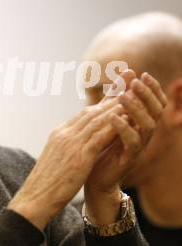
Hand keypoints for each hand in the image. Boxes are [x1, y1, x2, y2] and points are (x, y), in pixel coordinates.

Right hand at [8, 97, 124, 229]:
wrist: (36, 196)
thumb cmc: (46, 183)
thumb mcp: (56, 158)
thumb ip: (67, 147)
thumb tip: (76, 144)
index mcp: (58, 134)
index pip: (82, 115)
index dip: (99, 105)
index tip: (113, 97)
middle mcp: (64, 134)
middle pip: (90, 112)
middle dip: (109, 100)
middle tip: (125, 88)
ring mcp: (71, 144)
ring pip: (96, 121)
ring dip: (115, 109)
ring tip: (131, 99)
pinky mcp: (79, 157)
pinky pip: (99, 138)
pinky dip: (113, 127)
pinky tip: (125, 120)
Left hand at [84, 71, 166, 223]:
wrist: (91, 176)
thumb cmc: (100, 144)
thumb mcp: (107, 116)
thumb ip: (116, 96)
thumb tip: (127, 71)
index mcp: (140, 123)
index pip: (155, 103)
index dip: (152, 89)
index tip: (142, 74)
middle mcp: (143, 134)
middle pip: (155, 112)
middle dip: (147, 95)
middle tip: (135, 82)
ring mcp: (138, 147)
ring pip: (147, 126)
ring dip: (136, 109)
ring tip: (123, 96)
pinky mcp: (128, 159)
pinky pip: (132, 142)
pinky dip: (124, 128)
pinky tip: (113, 117)